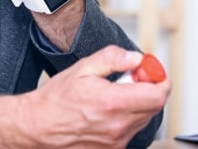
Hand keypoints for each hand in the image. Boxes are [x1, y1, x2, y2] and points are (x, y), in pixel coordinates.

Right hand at [0, 46, 171, 147]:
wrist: (37, 126)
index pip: (157, 95)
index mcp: (113, 103)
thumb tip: (136, 58)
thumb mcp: (84, 68)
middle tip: (133, 76)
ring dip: (138, 103)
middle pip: (154, 107)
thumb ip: (113, 59)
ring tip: (115, 93)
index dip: (161, 79)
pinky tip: (109, 109)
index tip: (153, 70)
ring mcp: (115, 142)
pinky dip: (127, 117)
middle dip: (149, 88)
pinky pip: (130, 130)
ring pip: (143, 119)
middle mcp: (117, 127)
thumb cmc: (56, 99)